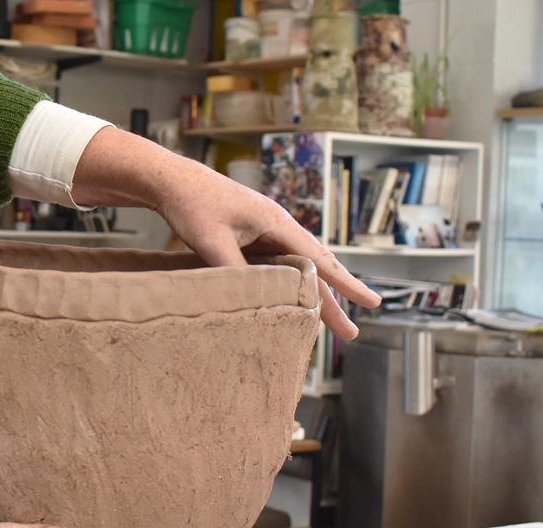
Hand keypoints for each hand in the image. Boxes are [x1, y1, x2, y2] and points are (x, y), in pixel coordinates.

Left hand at [71, 128, 380, 338]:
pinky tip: (291, 302)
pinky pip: (277, 266)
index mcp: (276, 223)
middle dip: (335, 301)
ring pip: (297, 269)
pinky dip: (289, 286)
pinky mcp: (250, 236)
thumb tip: (252, 302)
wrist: (171, 180)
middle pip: (314, 269)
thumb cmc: (191, 205)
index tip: (371, 302)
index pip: (320, 260)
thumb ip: (233, 271)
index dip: (345, 285)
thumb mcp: (211, 241)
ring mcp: (264, 231)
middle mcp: (277, 226)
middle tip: (352, 333)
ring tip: (327, 325)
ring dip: (312, 296)